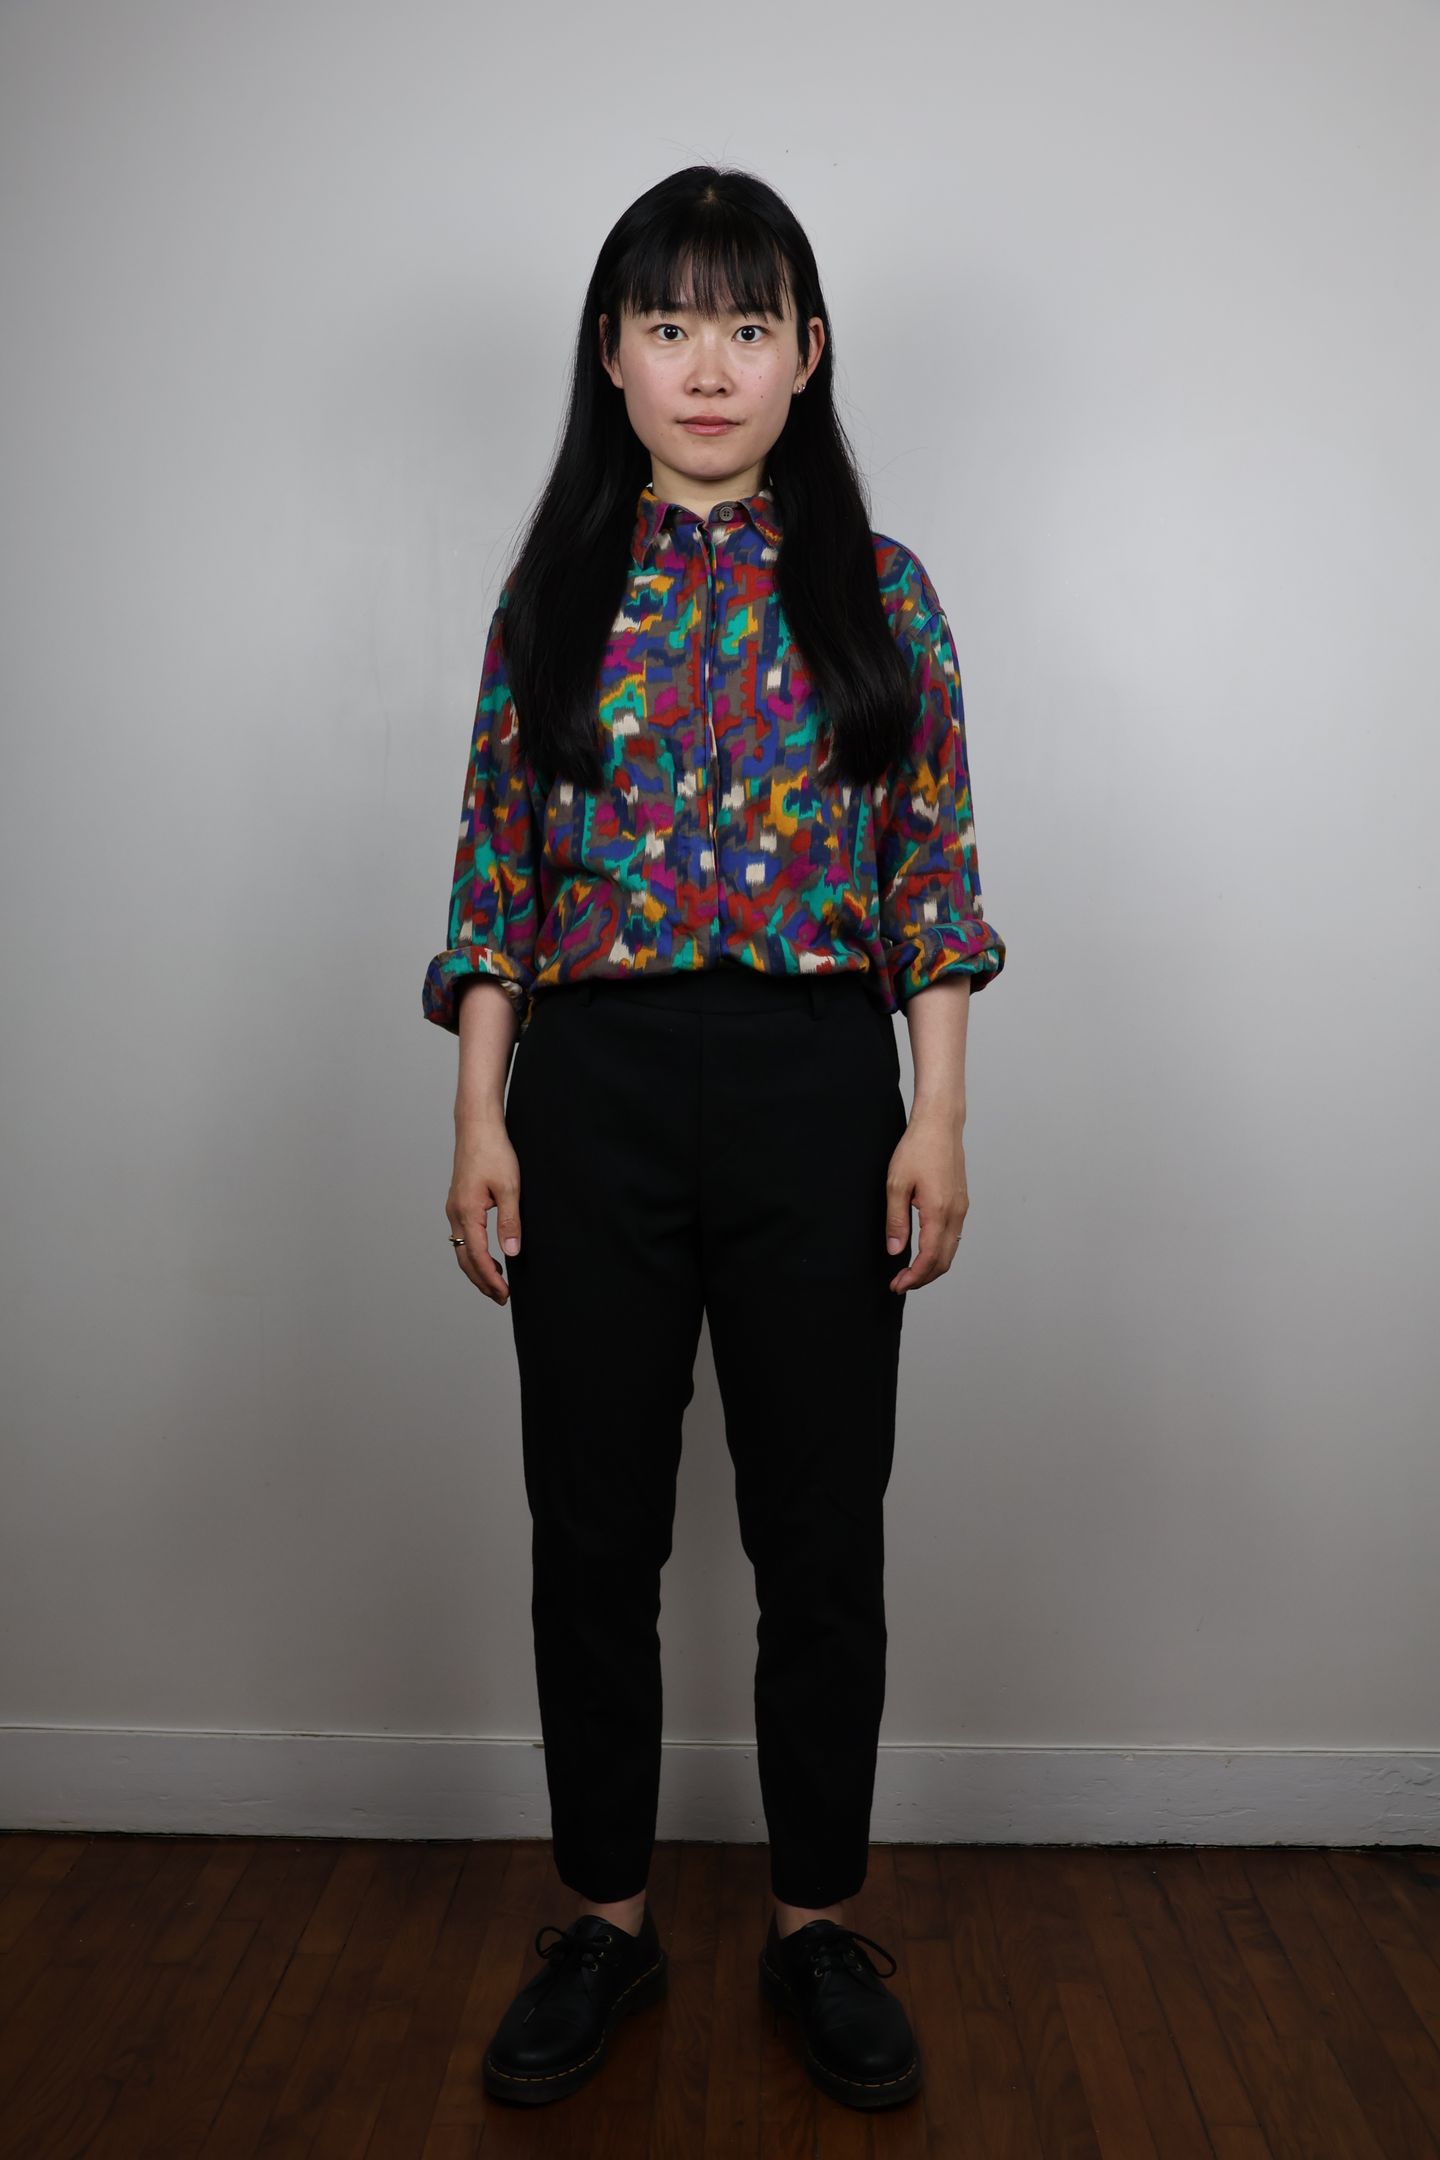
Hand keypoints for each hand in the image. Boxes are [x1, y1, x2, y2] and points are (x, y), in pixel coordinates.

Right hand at [446, 1116, 521, 1304]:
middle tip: (501, 1298)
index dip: (490, 1280)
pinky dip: (473, 1252)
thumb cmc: (494, 1151)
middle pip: (464, 1259)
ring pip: (461, 1248)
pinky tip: (487, 1256)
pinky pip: (463, 1236)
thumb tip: (511, 1253)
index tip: (504, 1295)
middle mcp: (455, 1213)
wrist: (477, 1125)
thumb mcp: (510, 1187)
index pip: (477, 1257)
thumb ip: (510, 1221)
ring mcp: (454, 1208)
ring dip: (477, 1268)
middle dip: (482, 1281)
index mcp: (466, 1212)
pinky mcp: (458, 1202)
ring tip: (496, 1283)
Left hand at [885, 1105, 967, 1292]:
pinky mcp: (961, 1203)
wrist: (940, 1124)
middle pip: (944, 1261)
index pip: (930, 1258)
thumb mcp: (896, 1184)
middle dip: (923, 1278)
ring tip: (909, 1271)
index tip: (897, 1285)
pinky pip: (954, 1237)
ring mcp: (961, 1209)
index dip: (914, 1277)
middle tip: (900, 1283)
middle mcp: (955, 1214)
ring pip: (951, 1250)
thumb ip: (896, 1221)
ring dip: (932, 1266)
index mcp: (939, 1212)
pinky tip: (924, 1250)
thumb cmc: (918, 1148)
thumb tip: (895, 1250)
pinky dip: (940, 1252)